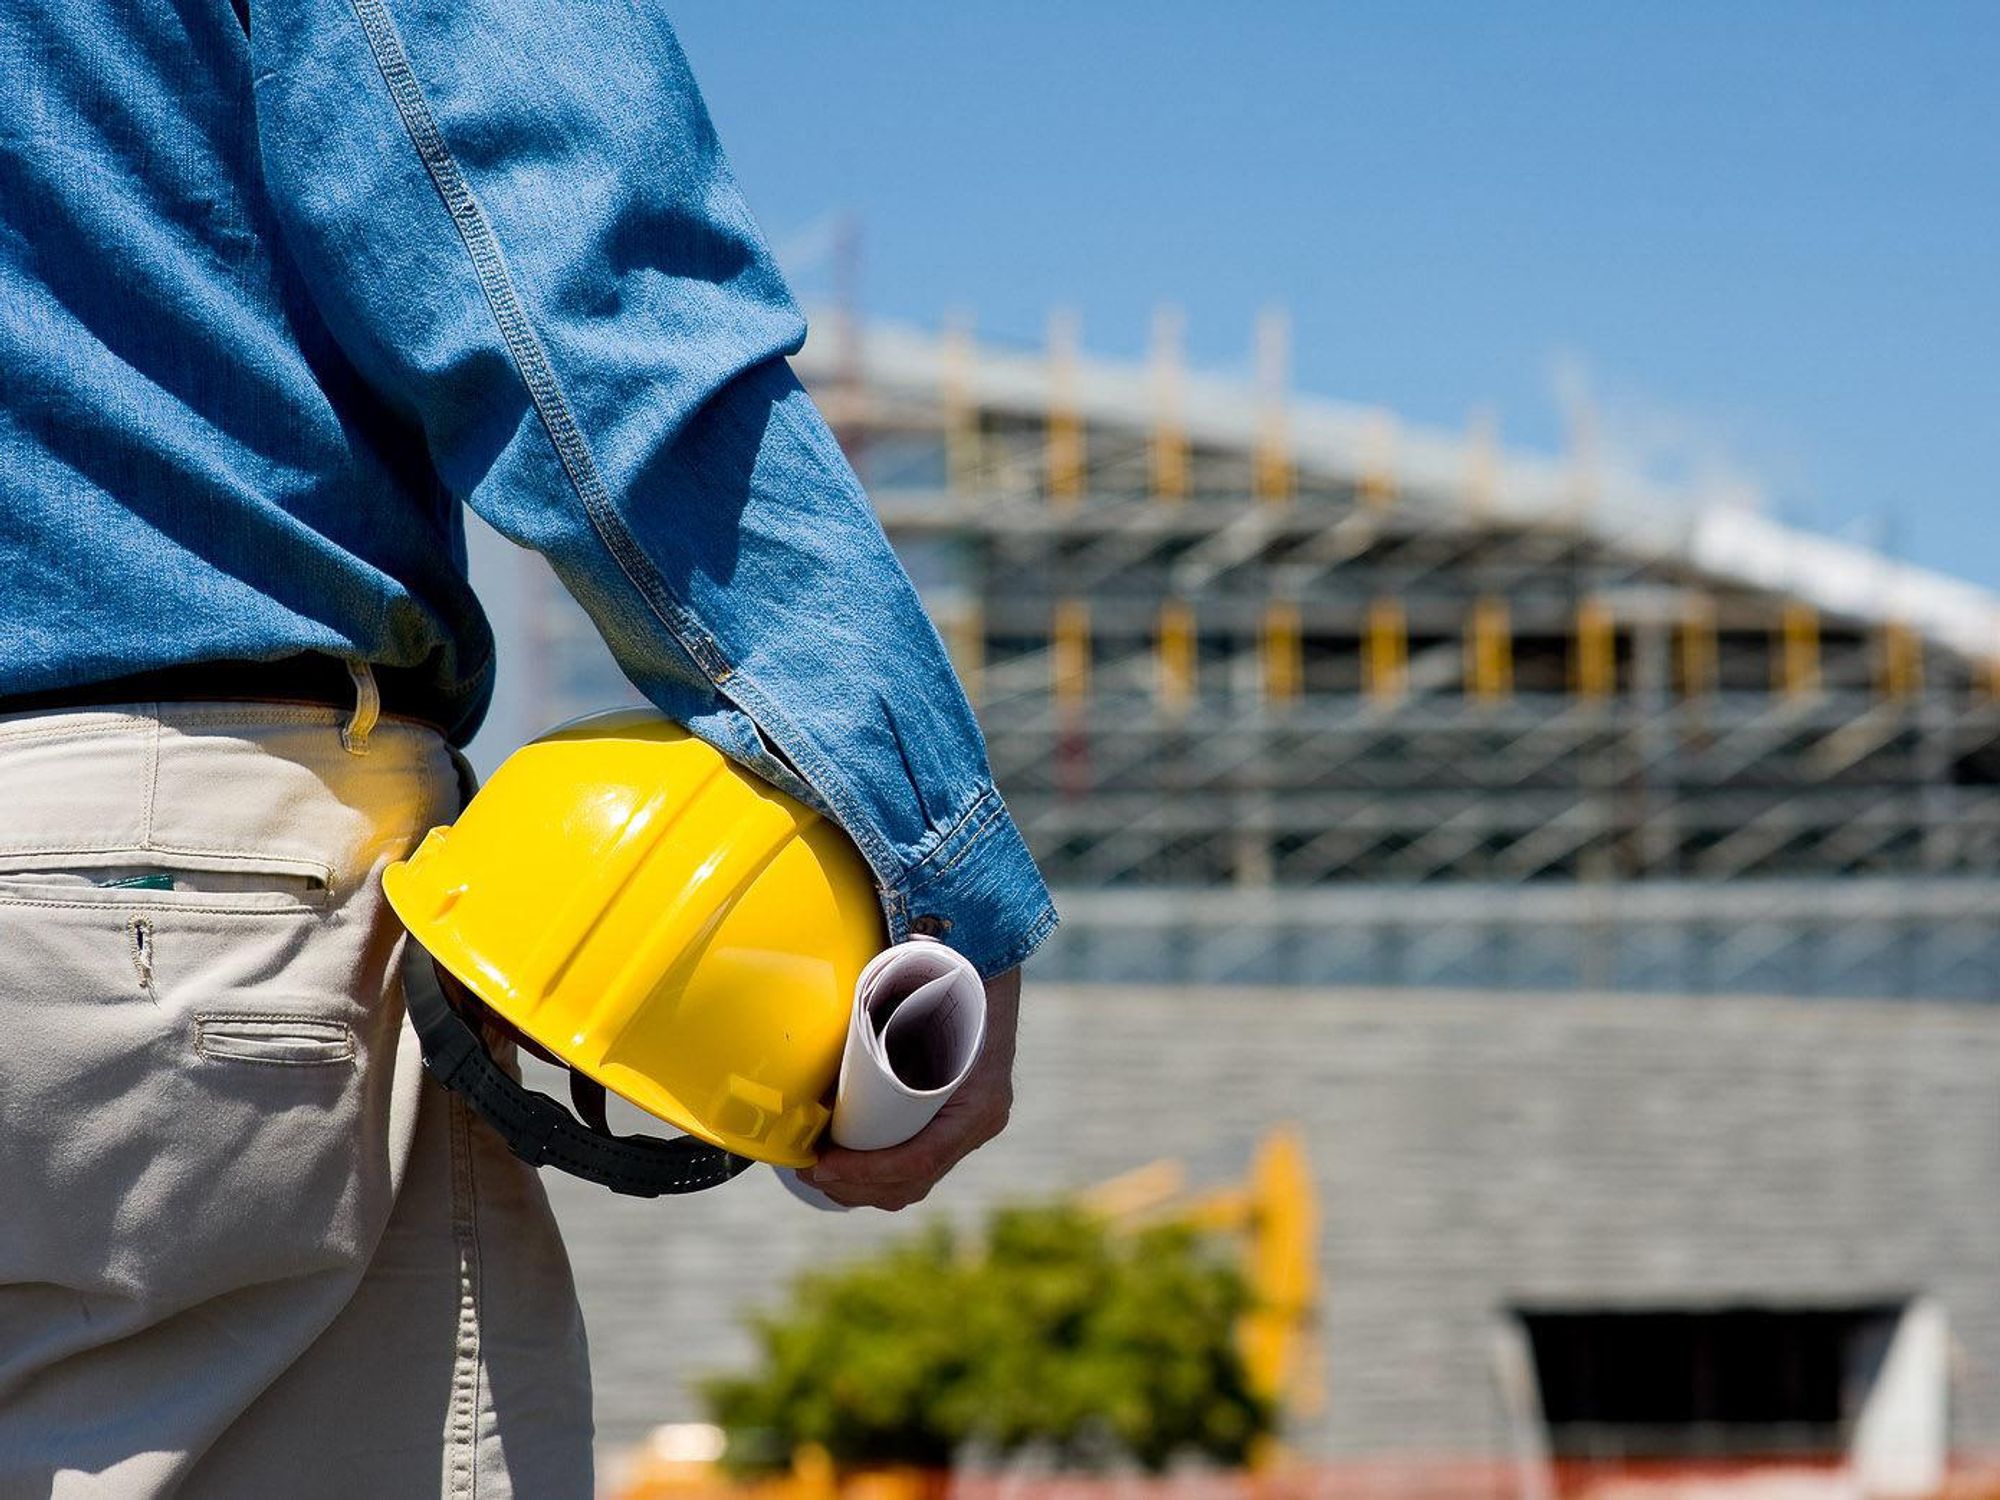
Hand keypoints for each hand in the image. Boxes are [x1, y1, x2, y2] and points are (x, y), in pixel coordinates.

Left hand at [797, 965, 1020, 1210]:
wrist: (983, 969)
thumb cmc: (946, 983)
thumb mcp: (917, 1003)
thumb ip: (880, 1024)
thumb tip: (822, 1058)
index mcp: (978, 1103)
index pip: (921, 1159)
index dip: (868, 1170)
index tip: (824, 1163)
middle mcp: (980, 1124)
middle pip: (913, 1182)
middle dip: (855, 1186)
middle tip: (809, 1169)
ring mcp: (970, 1128)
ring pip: (913, 1183)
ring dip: (861, 1187)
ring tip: (818, 1171)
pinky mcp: (953, 1126)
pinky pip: (916, 1167)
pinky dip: (877, 1175)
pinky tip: (844, 1168)